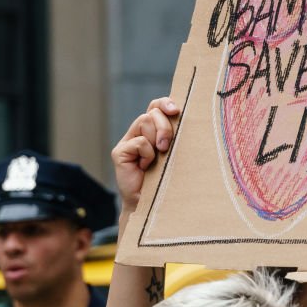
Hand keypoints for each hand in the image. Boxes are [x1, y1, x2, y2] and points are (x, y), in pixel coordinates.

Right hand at [112, 97, 178, 213]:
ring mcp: (128, 141)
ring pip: (145, 121)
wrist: (149, 203)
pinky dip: (147, 153)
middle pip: (152, 112)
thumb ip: (176, 136)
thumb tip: (187, 119)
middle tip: (167, 146)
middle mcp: (138, 132)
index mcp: (152, 130)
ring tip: (159, 156)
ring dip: (157, 138)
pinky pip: (138, 142)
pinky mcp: (119, 152)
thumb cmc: (166, 178)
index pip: (156, 106)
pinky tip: (145, 166)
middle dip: (165, 127)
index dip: (165, 103)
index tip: (176, 110)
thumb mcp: (174, 153)